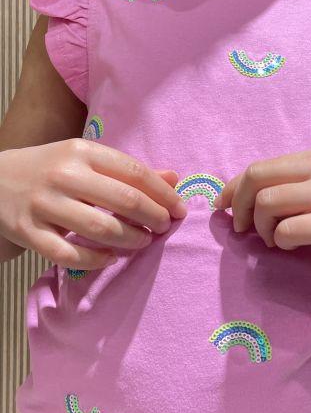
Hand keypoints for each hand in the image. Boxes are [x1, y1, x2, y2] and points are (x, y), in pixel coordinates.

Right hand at [0, 139, 186, 269]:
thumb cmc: (50, 169)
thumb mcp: (85, 159)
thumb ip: (127, 170)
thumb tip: (174, 178)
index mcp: (82, 152)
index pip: (135, 172)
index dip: (163, 194)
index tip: (180, 209)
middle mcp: (64, 175)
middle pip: (125, 201)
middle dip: (154, 218)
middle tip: (164, 228)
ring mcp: (44, 205)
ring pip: (101, 229)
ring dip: (131, 240)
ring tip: (143, 242)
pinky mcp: (29, 232)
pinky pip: (69, 255)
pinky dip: (96, 260)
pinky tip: (109, 258)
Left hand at [214, 146, 310, 281]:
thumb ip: (291, 189)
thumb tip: (236, 198)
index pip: (259, 166)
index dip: (232, 188)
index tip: (222, 207)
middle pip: (256, 178)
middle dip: (239, 206)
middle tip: (242, 229)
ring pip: (267, 203)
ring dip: (262, 228)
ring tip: (275, 240)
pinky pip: (286, 230)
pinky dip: (281, 242)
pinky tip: (294, 246)